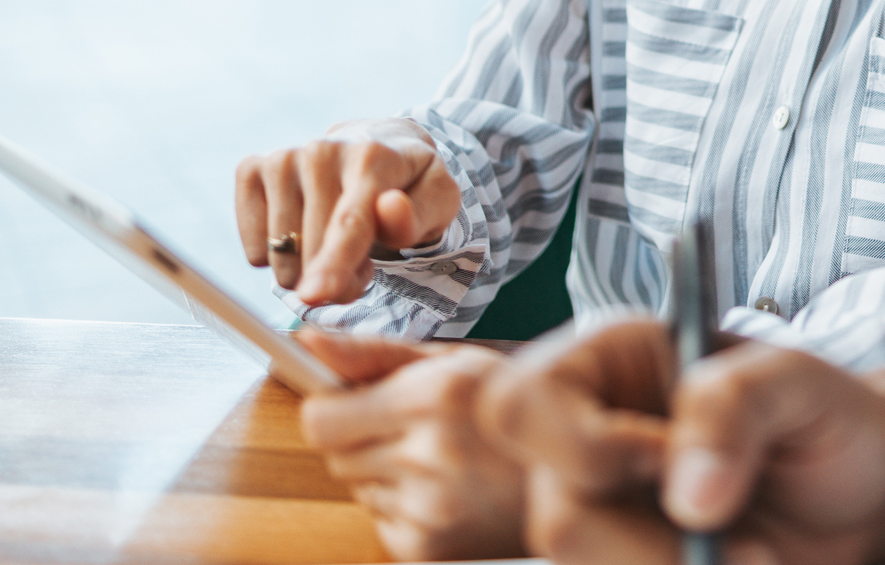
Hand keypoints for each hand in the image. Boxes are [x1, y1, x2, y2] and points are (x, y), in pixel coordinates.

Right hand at [235, 119, 460, 303]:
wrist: (377, 143)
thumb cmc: (409, 183)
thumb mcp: (436, 201)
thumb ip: (418, 216)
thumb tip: (389, 207)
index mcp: (372, 156)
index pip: (350, 222)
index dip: (333, 263)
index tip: (314, 294)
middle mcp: (321, 150)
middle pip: (314, 250)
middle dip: (339, 278)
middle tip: (363, 262)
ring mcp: (282, 158)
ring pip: (280, 254)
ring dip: (309, 271)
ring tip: (336, 245)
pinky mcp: (252, 169)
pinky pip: (254, 247)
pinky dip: (277, 258)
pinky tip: (302, 232)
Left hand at [297, 330, 527, 560]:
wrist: (578, 468)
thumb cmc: (514, 406)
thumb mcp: (455, 361)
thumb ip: (373, 354)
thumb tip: (305, 341)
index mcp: (435, 397)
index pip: (321, 420)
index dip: (329, 408)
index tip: (346, 404)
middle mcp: (430, 455)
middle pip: (336, 457)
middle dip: (361, 439)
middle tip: (412, 428)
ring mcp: (431, 510)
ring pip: (359, 489)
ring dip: (386, 474)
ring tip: (441, 460)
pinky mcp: (429, 550)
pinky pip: (382, 522)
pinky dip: (405, 508)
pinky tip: (449, 491)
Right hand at [487, 319, 884, 564]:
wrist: (863, 492)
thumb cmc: (826, 414)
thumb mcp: (800, 382)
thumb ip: (737, 404)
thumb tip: (689, 495)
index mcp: (606, 364)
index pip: (522, 404)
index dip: (585, 447)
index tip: (673, 463)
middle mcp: (587, 442)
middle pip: (555, 515)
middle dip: (648, 547)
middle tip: (747, 548)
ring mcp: (605, 515)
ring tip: (759, 558)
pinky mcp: (628, 561)